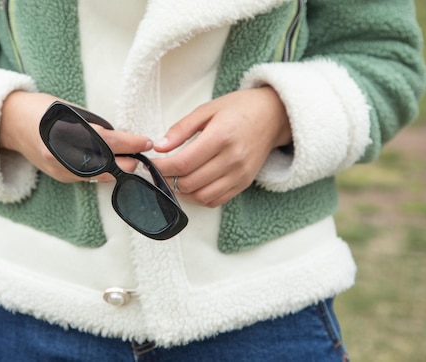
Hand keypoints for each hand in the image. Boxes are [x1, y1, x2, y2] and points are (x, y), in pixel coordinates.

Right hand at [0, 91, 152, 182]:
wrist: (10, 123)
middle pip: (105, 164)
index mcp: (65, 133)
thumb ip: (93, 125)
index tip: (146, 142)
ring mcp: (59, 169)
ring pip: (98, 175)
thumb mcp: (69, 109)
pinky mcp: (59, 176)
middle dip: (127, 161)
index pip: (107, 142)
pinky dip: (102, 173)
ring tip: (130, 161)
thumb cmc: (41, 109)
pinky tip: (111, 167)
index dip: (130, 144)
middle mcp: (62, 154)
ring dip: (117, 169)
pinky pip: (86, 177)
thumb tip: (118, 137)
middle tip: (141, 155)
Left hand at [152, 86, 290, 206]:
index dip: (162, 167)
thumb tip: (159, 146)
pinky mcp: (244, 184)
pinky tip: (191, 184)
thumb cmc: (239, 109)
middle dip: (168, 179)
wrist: (274, 116)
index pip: (183, 163)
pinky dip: (198, 197)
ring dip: (182, 191)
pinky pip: (215, 201)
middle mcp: (232, 159)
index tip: (150, 163)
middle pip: (190, 182)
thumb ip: (181, 129)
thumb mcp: (207, 109)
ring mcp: (240, 174)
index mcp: (221, 137)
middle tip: (158, 171)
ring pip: (201, 196)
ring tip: (173, 178)